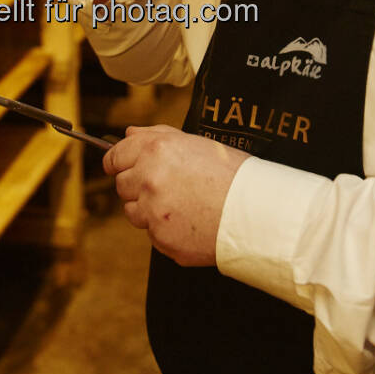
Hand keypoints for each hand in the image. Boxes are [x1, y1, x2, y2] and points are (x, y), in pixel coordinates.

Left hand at [103, 125, 248, 265]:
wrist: (258, 213)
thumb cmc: (233, 175)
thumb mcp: (197, 143)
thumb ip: (157, 135)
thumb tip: (129, 134)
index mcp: (156, 151)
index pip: (115, 157)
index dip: (117, 161)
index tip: (118, 166)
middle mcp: (149, 180)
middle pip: (122, 186)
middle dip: (138, 186)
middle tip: (166, 187)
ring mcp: (154, 213)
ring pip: (134, 213)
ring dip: (149, 210)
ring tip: (182, 206)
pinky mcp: (162, 239)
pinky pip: (153, 235)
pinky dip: (166, 230)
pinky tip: (190, 222)